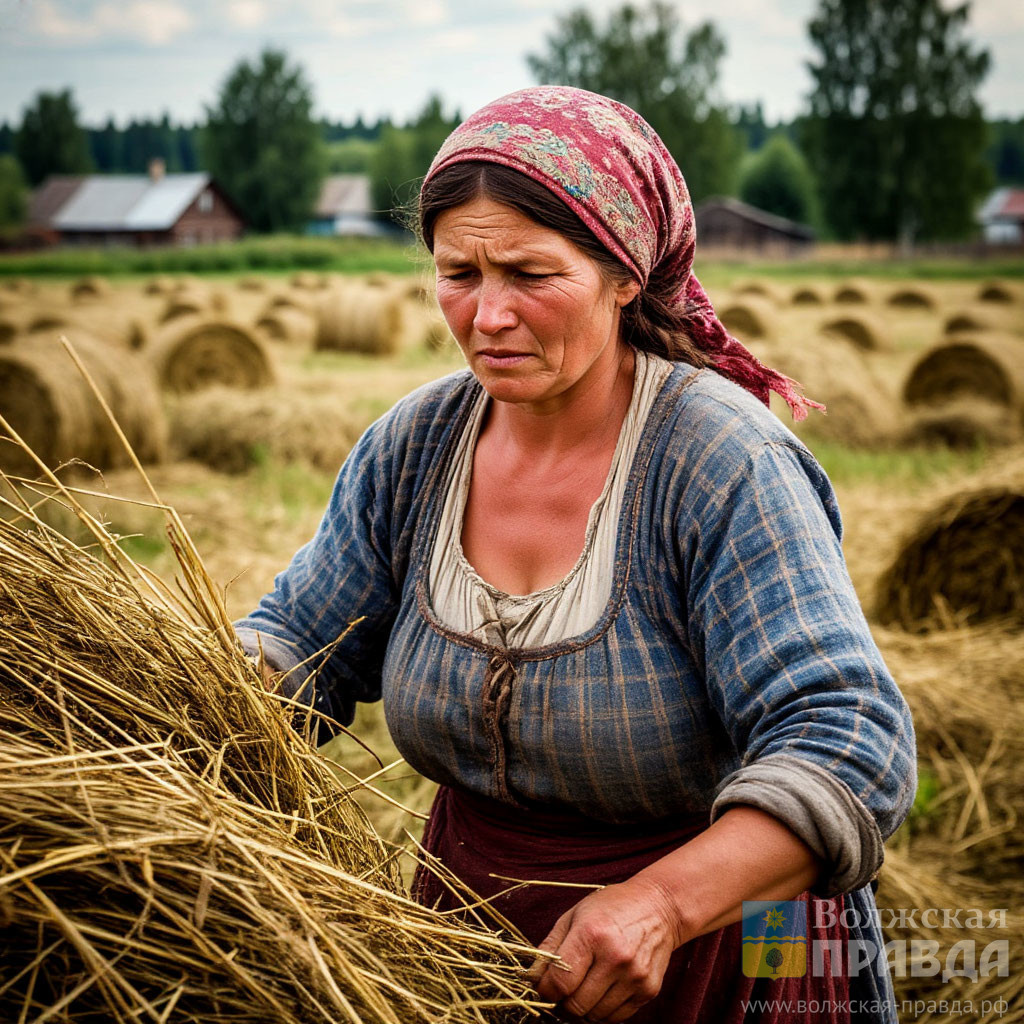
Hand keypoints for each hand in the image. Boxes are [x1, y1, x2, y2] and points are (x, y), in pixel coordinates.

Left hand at [527, 879, 679, 1022]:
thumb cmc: (612, 907)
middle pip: (576, 1005)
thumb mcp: (575, 914)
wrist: (658, 907)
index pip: (560, 982)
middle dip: (562, 1002)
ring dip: (583, 1009)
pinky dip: (603, 1010)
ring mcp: (634, 976)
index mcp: (592, 934)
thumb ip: (551, 946)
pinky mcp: (648, 989)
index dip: (545, 990)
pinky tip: (602, 990)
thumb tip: (533, 977)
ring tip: (582, 989)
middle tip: (562, 991)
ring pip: (595, 1016)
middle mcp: (615, 957)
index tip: (544, 987)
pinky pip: (617, 1017)